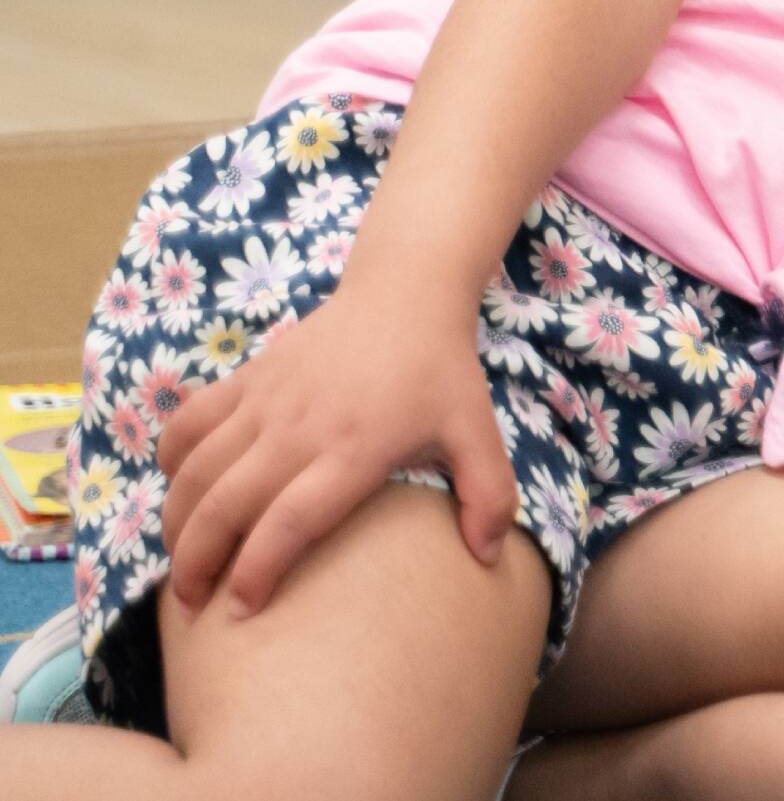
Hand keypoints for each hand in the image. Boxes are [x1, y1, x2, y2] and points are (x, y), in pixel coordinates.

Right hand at [157, 276, 514, 617]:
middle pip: (225, 505)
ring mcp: (266, 401)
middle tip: (193, 606)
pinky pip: (188, 424)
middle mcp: (300, 428)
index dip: (257, 571)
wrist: (405, 295)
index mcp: (355, 449)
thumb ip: (488, 495)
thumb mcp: (477, 430)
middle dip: (196, 564)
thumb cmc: (441, 372)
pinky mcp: (246, 378)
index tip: (240, 613)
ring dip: (176, 524)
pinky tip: (178, 491)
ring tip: (179, 565)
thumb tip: (488, 559)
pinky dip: (170, 460)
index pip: (290, 521)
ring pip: (195, 472)